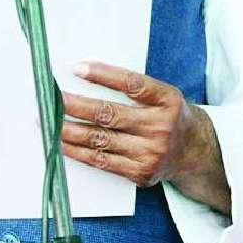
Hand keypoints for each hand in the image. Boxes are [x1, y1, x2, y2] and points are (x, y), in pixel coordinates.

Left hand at [59, 61, 228, 212]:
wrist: (195, 152)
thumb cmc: (170, 116)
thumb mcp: (164, 95)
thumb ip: (135, 88)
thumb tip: (86, 75)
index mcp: (167, 100)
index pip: (132, 84)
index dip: (104, 75)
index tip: (77, 68)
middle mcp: (160, 127)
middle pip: (109, 115)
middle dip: (75, 106)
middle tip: (51, 98)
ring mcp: (150, 153)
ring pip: (100, 140)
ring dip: (69, 131)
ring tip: (48, 121)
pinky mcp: (140, 173)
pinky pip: (102, 162)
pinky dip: (78, 152)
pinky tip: (62, 143)